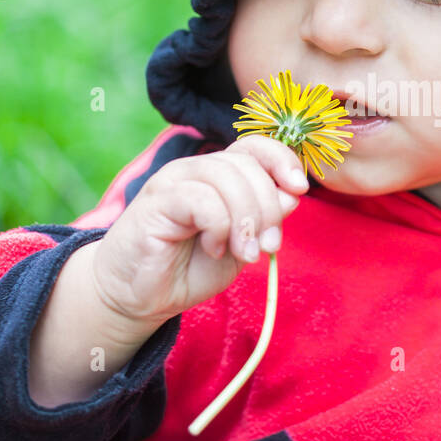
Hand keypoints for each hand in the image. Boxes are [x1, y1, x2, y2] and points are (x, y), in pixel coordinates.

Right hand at [88, 136, 308, 327]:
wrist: (140, 296)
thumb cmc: (190, 267)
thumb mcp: (242, 243)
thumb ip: (265, 218)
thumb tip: (292, 193)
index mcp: (220, 175)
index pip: (256, 145)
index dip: (282, 159)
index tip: (299, 189)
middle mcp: (197, 170)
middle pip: (248, 164)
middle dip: (269, 207)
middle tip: (268, 246)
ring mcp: (174, 181)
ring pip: (227, 177)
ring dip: (246, 220)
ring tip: (243, 253)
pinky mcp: (157, 200)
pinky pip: (202, 199)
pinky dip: (218, 226)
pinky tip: (213, 248)